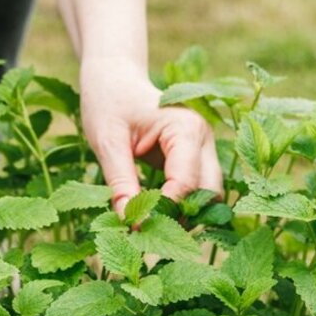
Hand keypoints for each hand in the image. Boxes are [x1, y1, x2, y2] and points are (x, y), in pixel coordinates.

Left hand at [80, 59, 222, 216]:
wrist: (112, 79)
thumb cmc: (108, 102)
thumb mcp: (107, 141)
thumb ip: (120, 181)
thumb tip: (128, 221)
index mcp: (186, 129)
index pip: (186, 183)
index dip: (164, 210)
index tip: (136, 229)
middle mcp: (203, 139)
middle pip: (208, 194)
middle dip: (181, 217)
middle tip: (145, 235)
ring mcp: (202, 149)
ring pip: (207, 197)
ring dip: (182, 215)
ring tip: (146, 228)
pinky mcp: (193, 159)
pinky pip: (195, 191)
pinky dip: (178, 207)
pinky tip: (151, 218)